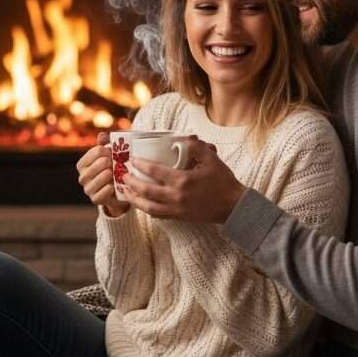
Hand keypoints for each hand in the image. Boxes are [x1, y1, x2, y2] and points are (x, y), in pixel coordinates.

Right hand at [77, 132, 130, 216]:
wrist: (119, 189)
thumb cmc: (113, 168)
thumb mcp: (110, 155)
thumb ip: (105, 144)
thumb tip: (102, 135)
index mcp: (83, 164)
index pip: (95, 152)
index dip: (105, 151)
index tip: (112, 153)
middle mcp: (83, 177)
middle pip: (95, 166)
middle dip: (105, 163)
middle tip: (115, 162)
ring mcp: (88, 189)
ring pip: (95, 180)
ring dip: (106, 176)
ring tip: (114, 173)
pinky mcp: (95, 199)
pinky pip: (100, 194)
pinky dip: (107, 189)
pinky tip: (113, 185)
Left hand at [117, 135, 245, 223]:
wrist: (234, 206)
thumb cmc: (223, 181)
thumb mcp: (211, 159)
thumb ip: (195, 147)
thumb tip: (180, 138)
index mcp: (182, 180)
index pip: (154, 172)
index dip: (140, 165)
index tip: (132, 160)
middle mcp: (176, 196)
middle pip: (146, 191)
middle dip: (131, 183)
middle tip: (123, 176)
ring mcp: (176, 209)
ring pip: (148, 207)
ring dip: (134, 200)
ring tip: (125, 192)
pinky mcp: (179, 218)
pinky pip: (158, 215)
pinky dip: (147, 209)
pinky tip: (141, 203)